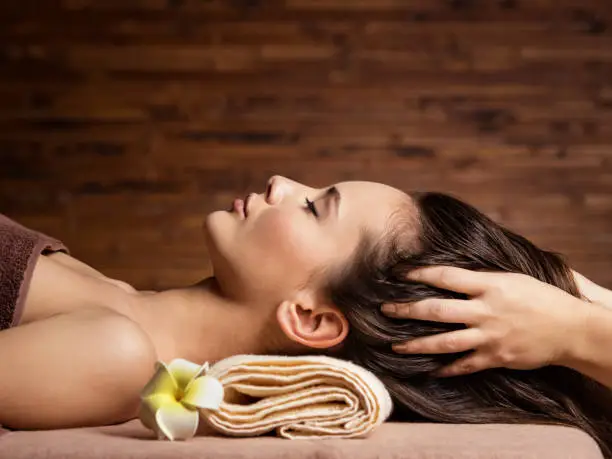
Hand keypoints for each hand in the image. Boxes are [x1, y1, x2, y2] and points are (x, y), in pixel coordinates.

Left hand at [382, 266, 588, 376]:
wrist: (570, 329)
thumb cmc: (540, 298)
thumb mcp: (511, 278)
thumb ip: (480, 278)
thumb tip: (450, 274)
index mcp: (489, 286)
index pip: (446, 277)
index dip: (419, 273)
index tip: (398, 272)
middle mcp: (485, 311)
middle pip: (437, 311)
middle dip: (407, 310)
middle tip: (384, 309)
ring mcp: (489, 336)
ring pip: (445, 342)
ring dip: (417, 344)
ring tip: (395, 346)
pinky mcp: (495, 357)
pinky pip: (464, 365)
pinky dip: (446, 369)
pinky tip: (429, 370)